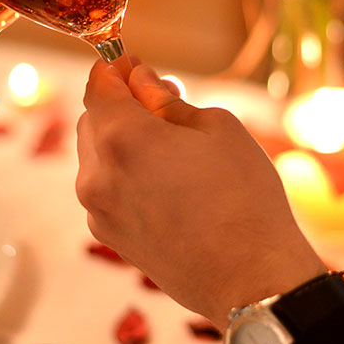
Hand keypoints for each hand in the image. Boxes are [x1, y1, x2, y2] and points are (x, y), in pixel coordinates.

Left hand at [76, 60, 325, 327]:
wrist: (250, 278)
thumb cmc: (244, 198)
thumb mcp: (217, 128)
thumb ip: (168, 100)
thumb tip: (142, 83)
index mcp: (121, 137)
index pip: (99, 84)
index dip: (117, 68)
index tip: (136, 65)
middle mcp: (97, 174)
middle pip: (93, 119)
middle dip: (121, 105)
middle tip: (163, 103)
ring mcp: (98, 210)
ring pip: (97, 157)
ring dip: (122, 142)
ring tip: (171, 149)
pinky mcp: (109, 237)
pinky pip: (107, 190)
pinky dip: (125, 175)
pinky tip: (167, 185)